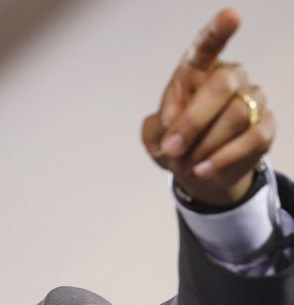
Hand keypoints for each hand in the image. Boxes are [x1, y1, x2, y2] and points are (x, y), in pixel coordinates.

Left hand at [142, 9, 275, 205]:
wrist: (196, 172)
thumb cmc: (173, 144)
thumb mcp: (155, 137)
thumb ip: (158, 128)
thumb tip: (176, 129)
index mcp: (197, 71)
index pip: (207, 44)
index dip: (218, 30)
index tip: (232, 16)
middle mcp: (230, 77)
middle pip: (223, 85)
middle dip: (193, 121)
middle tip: (173, 148)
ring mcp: (252, 99)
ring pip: (237, 115)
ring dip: (206, 145)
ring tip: (188, 162)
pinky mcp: (267, 125)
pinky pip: (253, 138)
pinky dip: (224, 157)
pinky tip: (204, 169)